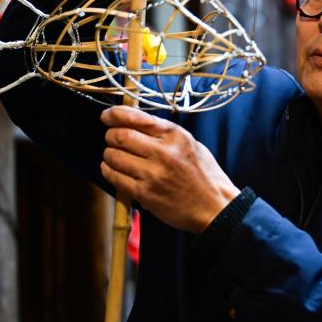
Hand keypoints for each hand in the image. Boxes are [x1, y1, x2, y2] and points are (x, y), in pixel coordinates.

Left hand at [100, 105, 239, 233]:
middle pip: (120, 136)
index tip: (106, 116)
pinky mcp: (145, 194)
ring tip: (113, 156)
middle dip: (110, 135)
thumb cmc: (204, 175)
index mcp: (175, 136)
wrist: (215, 206)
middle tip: (111, 139)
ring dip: (108, 154)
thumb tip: (134, 122)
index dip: (115, 114)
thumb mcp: (190, 144)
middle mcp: (163, 152)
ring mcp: (153, 174)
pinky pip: (115, 177)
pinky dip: (109, 171)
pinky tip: (113, 170)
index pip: (137, 118)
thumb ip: (164, 133)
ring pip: (113, 156)